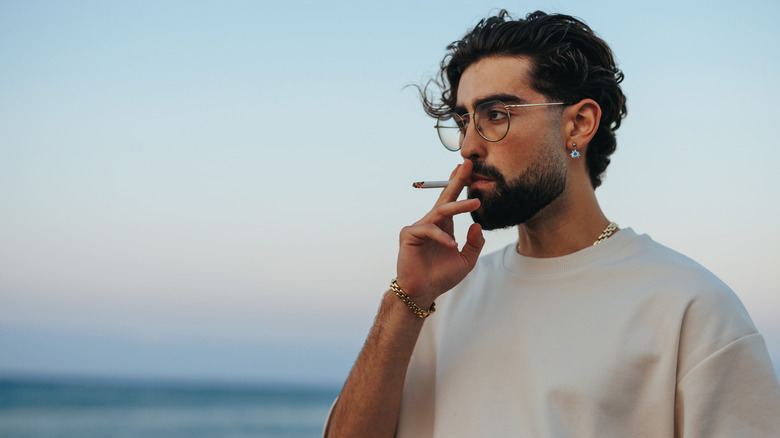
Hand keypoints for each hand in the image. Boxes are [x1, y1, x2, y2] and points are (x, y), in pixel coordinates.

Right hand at [395, 160, 484, 305]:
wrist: (423, 291)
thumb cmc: (441, 277)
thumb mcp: (466, 260)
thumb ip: (474, 243)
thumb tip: (478, 224)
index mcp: (443, 227)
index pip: (452, 202)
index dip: (459, 185)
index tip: (468, 169)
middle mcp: (431, 223)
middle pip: (444, 198)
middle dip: (456, 181)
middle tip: (468, 165)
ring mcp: (419, 227)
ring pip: (440, 212)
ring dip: (458, 206)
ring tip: (475, 203)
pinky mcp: (409, 234)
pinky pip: (429, 230)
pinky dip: (442, 237)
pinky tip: (452, 246)